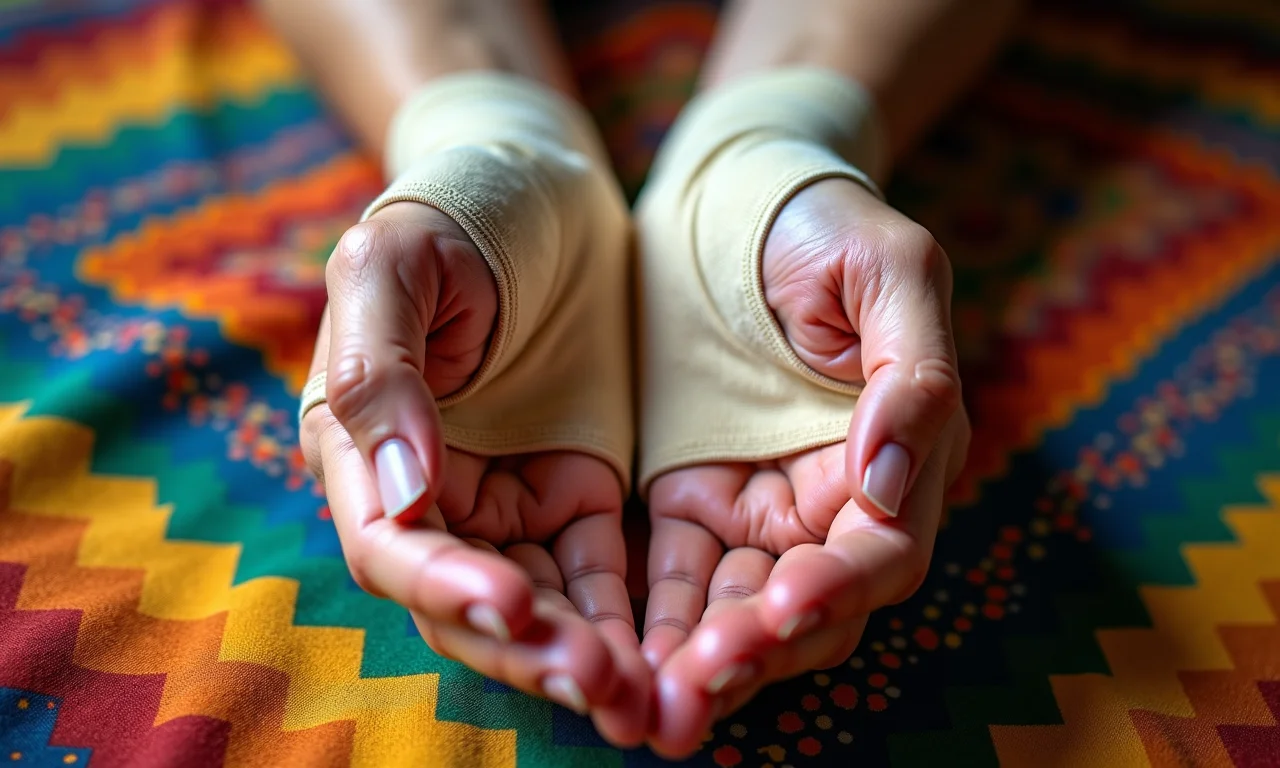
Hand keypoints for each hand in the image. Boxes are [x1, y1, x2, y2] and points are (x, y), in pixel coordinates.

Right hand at [300, 202, 648, 745]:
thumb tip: (400, 493)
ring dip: (580, 654)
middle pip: (465, 602)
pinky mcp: (575, 493)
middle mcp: (428, 493)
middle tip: (599, 682)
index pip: (393, 546)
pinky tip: (666, 652)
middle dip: (527, 649)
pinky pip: (597, 573)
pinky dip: (624, 617)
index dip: (446, 587)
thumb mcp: (392, 263)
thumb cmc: (450, 212)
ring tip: (642, 692)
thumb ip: (381, 371)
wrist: (535, 186)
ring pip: (535, 606)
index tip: (514, 604)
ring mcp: (504, 500)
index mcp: (363, 447)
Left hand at [640, 180, 969, 756]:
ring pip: (737, 609)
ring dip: (698, 662)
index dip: (837, 589)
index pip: (880, 552)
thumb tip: (885, 484)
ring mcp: (760, 508)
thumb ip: (912, 377)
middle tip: (694, 690)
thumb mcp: (891, 271)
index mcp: (900, 455)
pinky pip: (673, 578)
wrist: (743, 194)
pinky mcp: (691, 501)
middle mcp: (834, 503)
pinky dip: (651, 624)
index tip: (782, 610)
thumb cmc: (828, 221)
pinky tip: (615, 659)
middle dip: (755, 654)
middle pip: (807, 608)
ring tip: (650, 706)